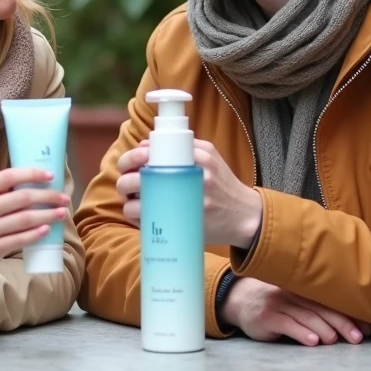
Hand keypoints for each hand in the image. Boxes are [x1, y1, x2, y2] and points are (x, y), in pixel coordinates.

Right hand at [0, 167, 70, 266]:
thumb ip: (1, 189)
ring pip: (25, 219)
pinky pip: (20, 239)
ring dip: (48, 215)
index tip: (51, 176)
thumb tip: (38, 179)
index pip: (8, 176)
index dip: (32, 174)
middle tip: (63, 198)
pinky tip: (47, 229)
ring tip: (61, 213)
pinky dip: (36, 234)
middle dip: (48, 197)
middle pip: (22, 198)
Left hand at [116, 140, 262, 247]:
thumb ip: (185, 147)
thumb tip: (146, 144)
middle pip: (140, 179)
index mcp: (195, 157)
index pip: (152, 152)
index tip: (130, 165)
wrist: (245, 216)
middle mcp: (191, 178)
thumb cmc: (224, 184)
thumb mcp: (211, 157)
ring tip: (133, 204)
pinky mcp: (183, 226)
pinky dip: (139, 221)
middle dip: (125, 182)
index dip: (132, 158)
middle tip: (128, 185)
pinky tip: (141, 217)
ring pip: (139, 206)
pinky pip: (150, 225)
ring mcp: (185, 204)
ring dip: (129, 205)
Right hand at [220, 277, 370, 345]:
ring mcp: (279, 304)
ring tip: (336, 340)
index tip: (368, 328)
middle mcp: (294, 294)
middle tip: (358, 338)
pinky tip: (312, 341)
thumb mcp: (296, 302)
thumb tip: (353, 326)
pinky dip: (300, 332)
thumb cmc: (276, 304)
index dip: (350, 315)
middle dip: (342, 323)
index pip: (332, 302)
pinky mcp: (266, 317)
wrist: (240, 300)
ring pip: (306, 316)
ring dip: (323, 328)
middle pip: (322, 309)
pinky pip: (286, 324)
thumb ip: (318, 310)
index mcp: (305, 290)